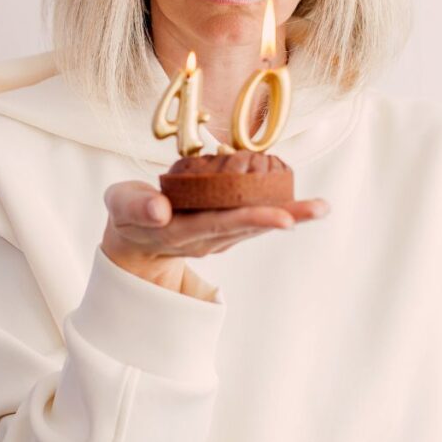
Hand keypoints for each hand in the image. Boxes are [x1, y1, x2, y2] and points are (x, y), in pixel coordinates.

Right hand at [100, 180, 329, 294]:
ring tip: (322, 207)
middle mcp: (206, 237)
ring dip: (291, 216)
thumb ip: (136, 205)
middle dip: (285, 217)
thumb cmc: (128, 214)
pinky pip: (254, 218)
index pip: (219, 224)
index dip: (250, 219)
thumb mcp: (120, 205)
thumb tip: (160, 208)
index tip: (281, 218)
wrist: (132, 237)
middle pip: (248, 226)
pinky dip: (280, 210)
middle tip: (319, 209)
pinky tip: (304, 204)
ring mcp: (218, 236)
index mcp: (181, 230)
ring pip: (256, 224)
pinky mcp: (225, 228)